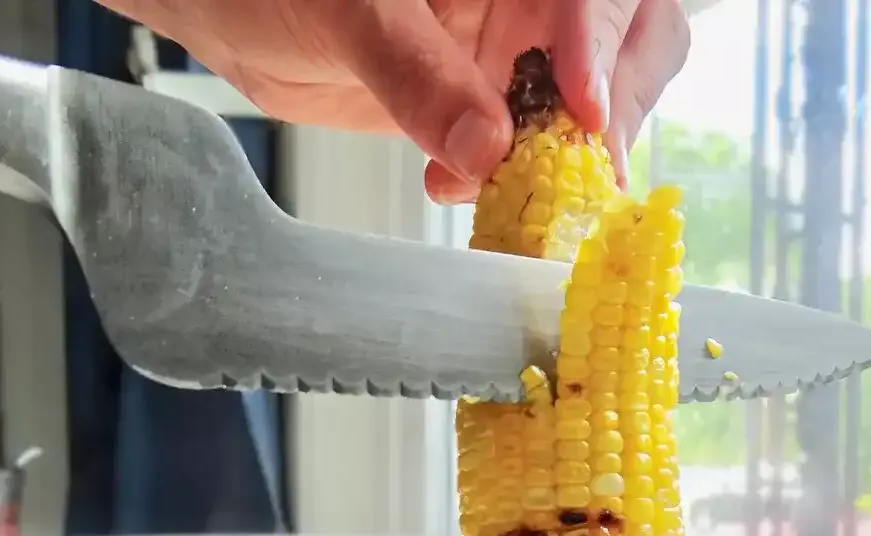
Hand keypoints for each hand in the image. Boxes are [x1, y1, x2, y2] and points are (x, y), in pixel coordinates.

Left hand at [104, 0, 690, 202]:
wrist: (234, 14)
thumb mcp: (349, 11)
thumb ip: (415, 72)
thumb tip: (485, 146)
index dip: (603, 42)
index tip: (584, 108)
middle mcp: (534, 0)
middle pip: (636, 42)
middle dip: (611, 106)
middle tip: (575, 165)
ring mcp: (519, 48)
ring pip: (593, 106)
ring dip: (559, 157)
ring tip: (497, 182)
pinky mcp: (493, 104)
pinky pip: (533, 149)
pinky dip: (511, 180)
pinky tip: (455, 181)